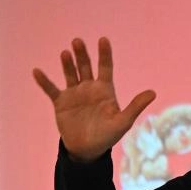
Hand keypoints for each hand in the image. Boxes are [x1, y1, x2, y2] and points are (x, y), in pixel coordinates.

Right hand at [33, 37, 155, 161]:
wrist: (87, 149)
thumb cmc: (108, 135)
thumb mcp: (123, 122)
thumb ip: (135, 106)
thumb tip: (153, 92)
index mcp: (105, 90)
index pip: (105, 67)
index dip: (105, 54)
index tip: (103, 39)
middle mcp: (89, 88)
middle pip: (85, 67)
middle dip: (82, 54)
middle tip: (78, 41)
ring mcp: (74, 94)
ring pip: (70, 74)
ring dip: (67, 64)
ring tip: (65, 53)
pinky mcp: (61, 102)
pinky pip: (51, 89)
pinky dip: (44, 81)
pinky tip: (37, 71)